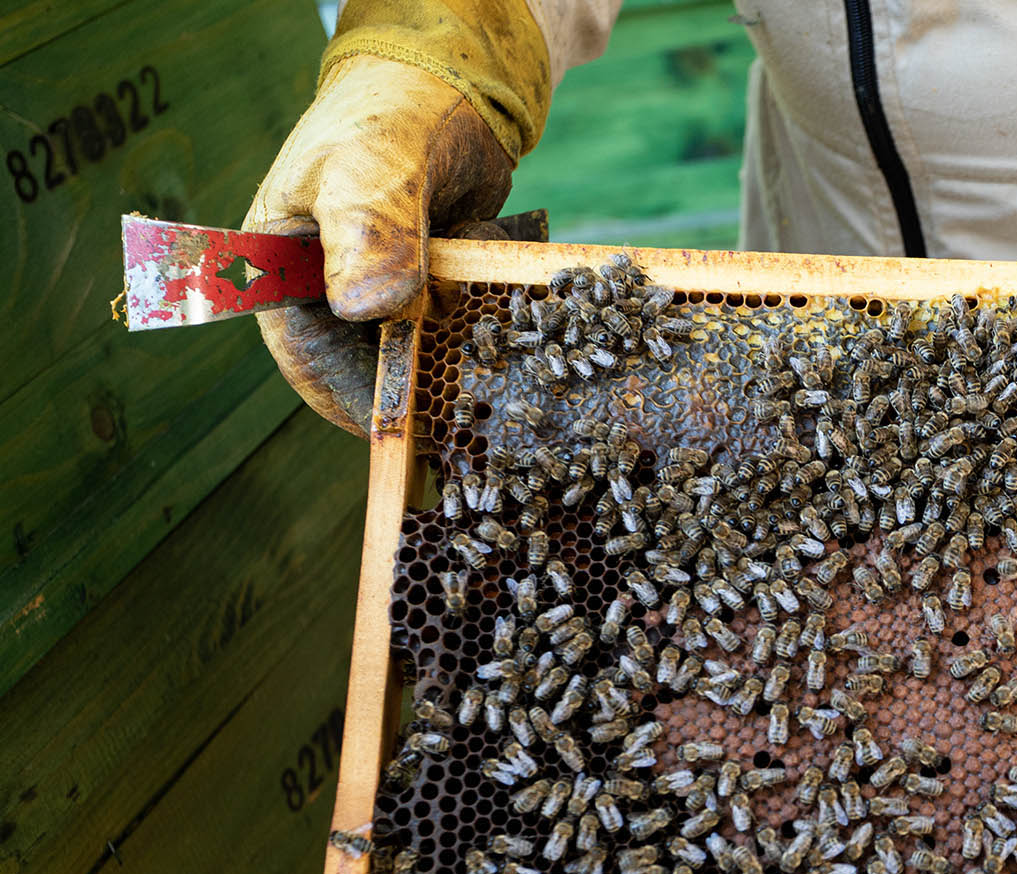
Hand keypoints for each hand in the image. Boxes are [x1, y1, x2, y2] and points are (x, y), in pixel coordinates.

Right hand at [245, 54, 514, 434]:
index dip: (358, 403)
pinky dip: (492, 329)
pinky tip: (523, 324)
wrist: (452, 87)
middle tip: (481, 410)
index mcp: (281, 271)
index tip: (412, 432)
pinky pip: (464, 329)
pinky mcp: (437, 291)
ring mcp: (389, 294)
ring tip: (510, 366)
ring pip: (425, 354)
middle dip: (426, 386)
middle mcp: (332, 293)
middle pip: (373, 369)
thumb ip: (369, 229)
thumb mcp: (370, 164)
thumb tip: (365, 307)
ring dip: (466, 361)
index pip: (310, 363)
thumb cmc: (388, 114)